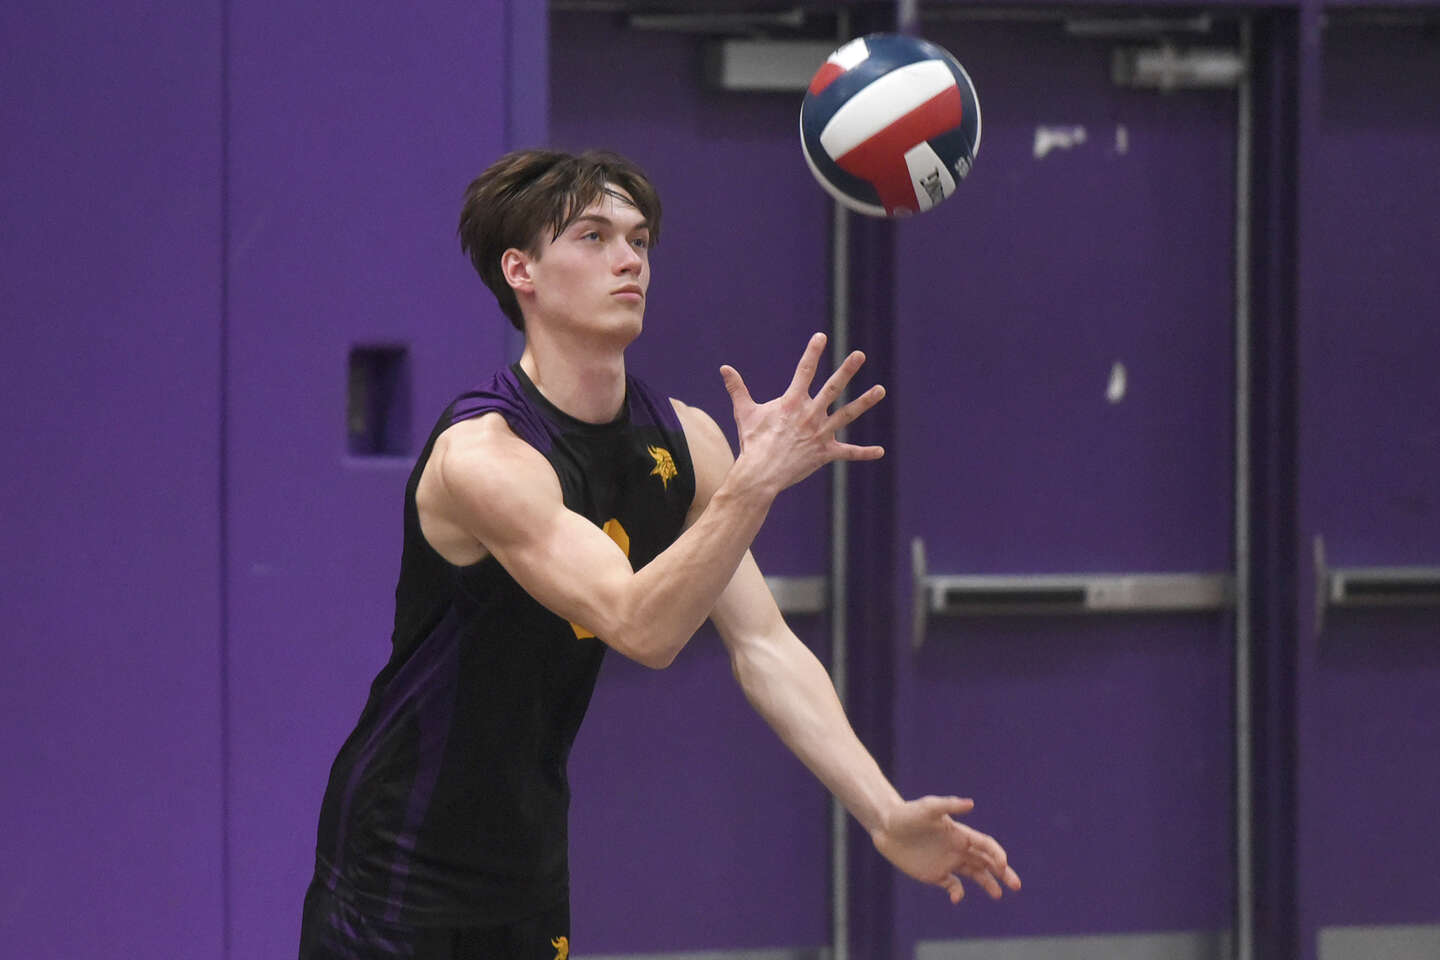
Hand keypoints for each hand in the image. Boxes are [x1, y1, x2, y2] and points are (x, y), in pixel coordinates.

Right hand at [719, 332, 884, 496]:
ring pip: (847, 414)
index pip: (804, 371)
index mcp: (792, 402)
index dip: (812, 352)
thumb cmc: (752, 442)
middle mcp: (810, 414)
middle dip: (847, 370)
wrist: (760, 472)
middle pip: (832, 387)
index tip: (821, 337)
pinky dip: (864, 453)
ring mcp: (820, 433)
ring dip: (865, 402)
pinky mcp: (825, 453)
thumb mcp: (745, 412)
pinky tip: (880, 452)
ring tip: (880, 389)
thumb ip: (737, 389)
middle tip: (859, 355)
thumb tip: (724, 369)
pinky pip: (848, 453)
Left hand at [871, 796, 1021, 902]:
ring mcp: (947, 862)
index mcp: (960, 833)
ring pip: (974, 874)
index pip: (985, 845)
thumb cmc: (907, 813)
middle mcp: (957, 848)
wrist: (886, 825)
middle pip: (986, 861)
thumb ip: (949, 805)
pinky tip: (956, 897)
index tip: (1002, 865)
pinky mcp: (934, 874)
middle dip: (1003, 872)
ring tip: (998, 895)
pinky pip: (952, 885)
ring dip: (987, 883)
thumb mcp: (928, 807)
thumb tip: (971, 803)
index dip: (997, 854)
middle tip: (1016, 885)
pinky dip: (958, 893)